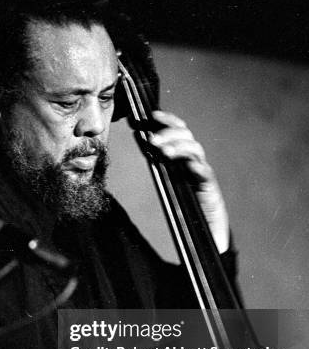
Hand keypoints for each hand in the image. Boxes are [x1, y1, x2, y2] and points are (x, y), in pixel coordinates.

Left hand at [148, 110, 228, 252]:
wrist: (204, 232)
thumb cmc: (184, 205)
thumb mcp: (166, 176)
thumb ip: (156, 158)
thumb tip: (139, 135)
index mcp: (183, 157)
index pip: (179, 130)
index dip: (168, 120)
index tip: (152, 115)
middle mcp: (194, 162)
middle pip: (187, 136)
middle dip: (169, 134)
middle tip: (153, 141)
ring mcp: (203, 174)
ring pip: (196, 151)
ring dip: (179, 147)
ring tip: (165, 151)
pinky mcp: (210, 190)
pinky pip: (205, 175)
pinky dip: (198, 168)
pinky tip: (189, 166)